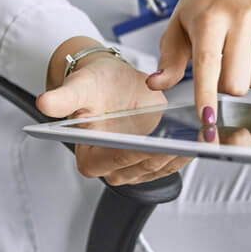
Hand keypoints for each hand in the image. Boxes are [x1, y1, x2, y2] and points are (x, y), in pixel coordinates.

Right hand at [38, 37, 191, 184]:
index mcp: (89, 157)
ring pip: (164, 166)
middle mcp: (111, 170)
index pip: (116, 157)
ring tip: (205, 139)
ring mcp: (134, 170)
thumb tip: (44, 103)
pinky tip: (206, 138)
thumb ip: (64, 98)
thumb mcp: (79, 86)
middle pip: (145, 164)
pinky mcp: (153, 163)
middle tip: (193, 140)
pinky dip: (190, 151)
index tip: (159, 141)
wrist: (111, 81)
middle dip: (169, 152)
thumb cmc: (93, 84)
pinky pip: (174, 161)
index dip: (138, 150)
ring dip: (185, 154)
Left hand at [147, 0, 250, 120]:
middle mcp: (242, 16)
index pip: (208, 64)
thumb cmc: (205, 2)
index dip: (206, 95)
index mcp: (210, 17)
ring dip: (246, 76)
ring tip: (238, 52)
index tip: (206, 117)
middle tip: (221, 64)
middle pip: (236, 83)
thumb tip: (156, 84)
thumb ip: (169, 59)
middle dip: (226, 85)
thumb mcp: (179, 25)